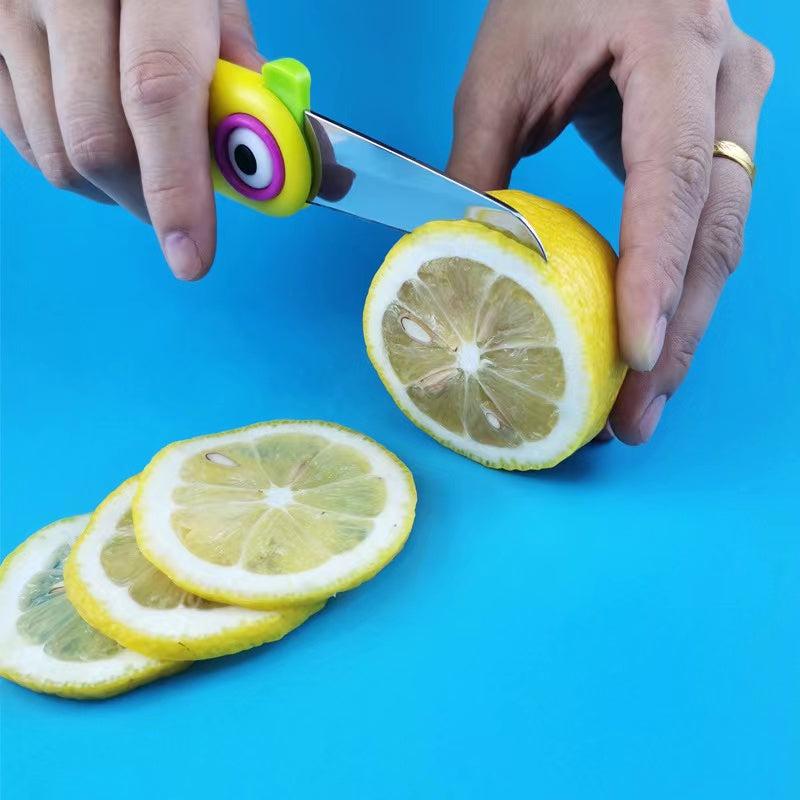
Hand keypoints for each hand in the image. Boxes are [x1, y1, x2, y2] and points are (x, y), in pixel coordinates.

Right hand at [0, 0, 262, 279]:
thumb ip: (236, 67)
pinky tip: (98, 142)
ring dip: (112, 189)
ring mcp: (4, 10)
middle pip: (99, 143)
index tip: (192, 257)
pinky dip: (70, 165)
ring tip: (144, 166)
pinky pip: (20, 138)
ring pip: (56, 156)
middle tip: (180, 216)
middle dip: (149, 201)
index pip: (158, 95)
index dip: (178, 188)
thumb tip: (260, 154)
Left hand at [447, 0, 772, 443]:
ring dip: (684, 327)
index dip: (656, 273)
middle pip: (717, 231)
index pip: (675, 178)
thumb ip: (479, 165)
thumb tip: (454, 257)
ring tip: (643, 402)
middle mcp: (729, 83)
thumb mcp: (501, 73)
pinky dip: (678, 291)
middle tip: (635, 418)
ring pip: (724, 240)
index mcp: (674, 51)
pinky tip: (648, 339)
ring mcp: (739, 110)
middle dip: (677, 335)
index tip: (634, 355)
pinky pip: (710, 226)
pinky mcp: (725, 137)